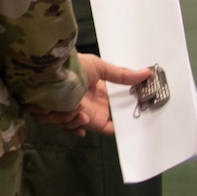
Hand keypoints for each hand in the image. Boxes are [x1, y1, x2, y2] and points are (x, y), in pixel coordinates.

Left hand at [30, 53, 147, 136]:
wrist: (48, 71)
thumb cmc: (73, 66)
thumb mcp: (100, 68)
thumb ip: (123, 75)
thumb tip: (148, 74)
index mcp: (98, 94)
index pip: (114, 112)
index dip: (122, 118)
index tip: (131, 119)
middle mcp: (87, 106)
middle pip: (100, 124)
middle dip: (99, 122)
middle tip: (99, 117)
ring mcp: (75, 114)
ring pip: (81, 127)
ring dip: (77, 120)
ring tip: (77, 109)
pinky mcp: (64, 120)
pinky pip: (71, 128)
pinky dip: (70, 122)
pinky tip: (74, 114)